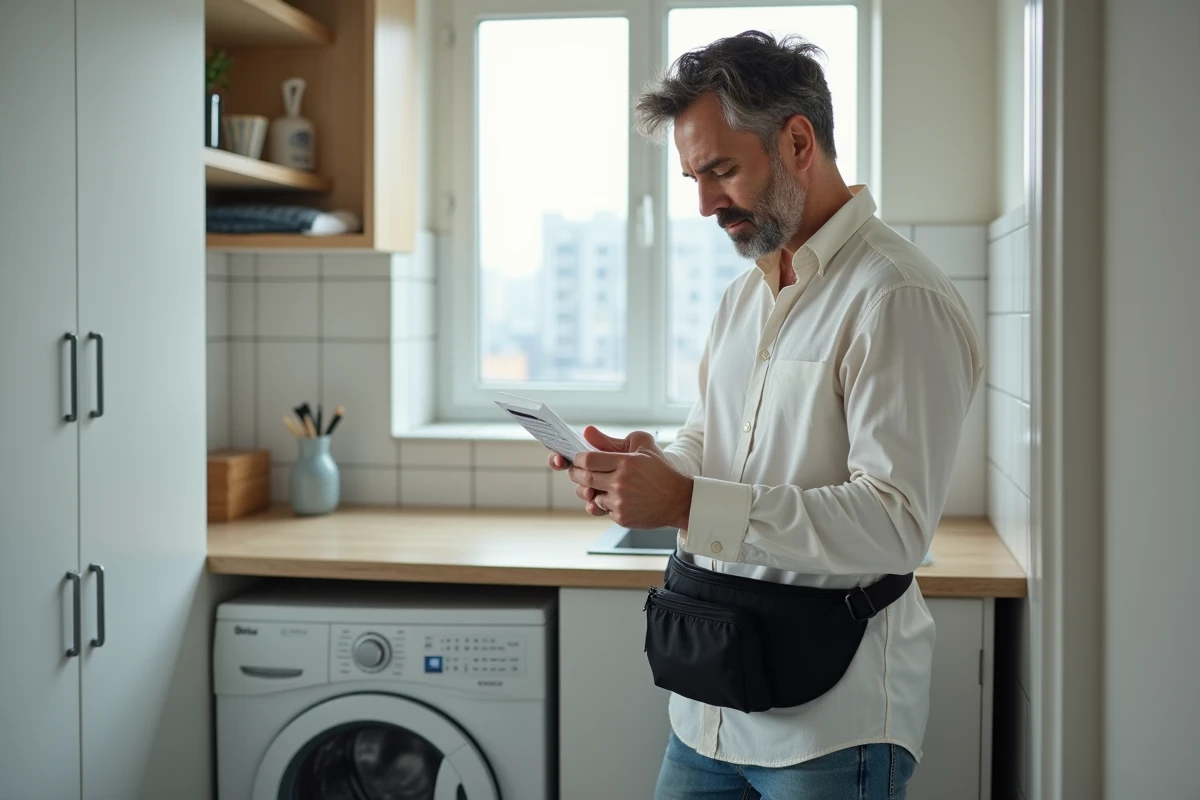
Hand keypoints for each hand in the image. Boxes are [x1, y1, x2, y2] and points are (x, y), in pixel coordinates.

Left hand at [563, 426, 691, 528]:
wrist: (678, 499)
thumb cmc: (660, 470)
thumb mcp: (642, 446)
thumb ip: (611, 439)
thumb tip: (586, 431)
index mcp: (626, 462)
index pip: (588, 459)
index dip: (578, 459)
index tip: (578, 459)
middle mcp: (621, 483)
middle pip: (585, 478)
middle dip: (577, 474)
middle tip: (578, 472)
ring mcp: (621, 502)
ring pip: (591, 496)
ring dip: (591, 490)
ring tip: (599, 485)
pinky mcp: (622, 518)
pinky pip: (602, 509)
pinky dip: (604, 504)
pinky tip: (614, 498)